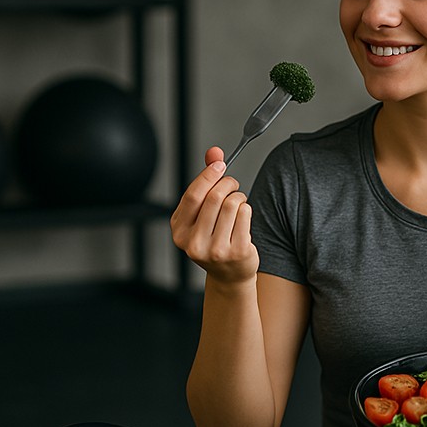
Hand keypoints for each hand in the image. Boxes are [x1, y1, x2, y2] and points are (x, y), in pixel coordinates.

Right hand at [170, 146, 259, 282]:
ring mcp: (215, 251)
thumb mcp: (202, 212)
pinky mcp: (237, 252)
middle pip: (214, 198)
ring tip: (238, 202)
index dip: (208, 175)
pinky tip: (243, 217)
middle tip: (233, 184)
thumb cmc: (214, 236)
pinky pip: (245, 215)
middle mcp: (194, 243)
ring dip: (239, 196)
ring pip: (232, 204)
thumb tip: (214, 152)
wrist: (229, 274)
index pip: (193, 195)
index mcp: (179, 231)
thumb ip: (206, 180)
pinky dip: (247, 208)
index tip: (220, 164)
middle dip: (227, 183)